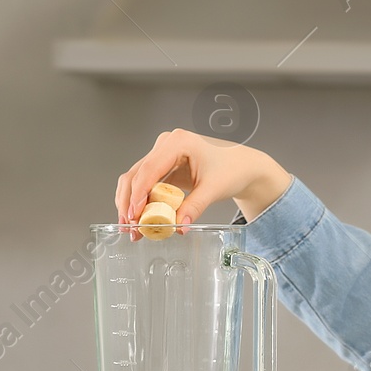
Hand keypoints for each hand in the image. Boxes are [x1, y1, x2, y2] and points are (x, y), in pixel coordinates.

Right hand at [115, 129, 292, 225]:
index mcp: (178, 142)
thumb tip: (179, 226)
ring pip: (135, 179)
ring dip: (130, 204)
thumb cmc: (232, 169)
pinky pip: (144, 184)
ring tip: (132, 228)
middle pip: (136, 174)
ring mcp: (161, 154)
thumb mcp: (214, 189)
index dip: (138, 193)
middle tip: (130, 227)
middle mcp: (165, 145)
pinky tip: (139, 219)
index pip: (150, 168)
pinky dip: (139, 202)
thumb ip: (195, 206)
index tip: (134, 214)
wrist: (241, 166)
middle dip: (130, 203)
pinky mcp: (162, 166)